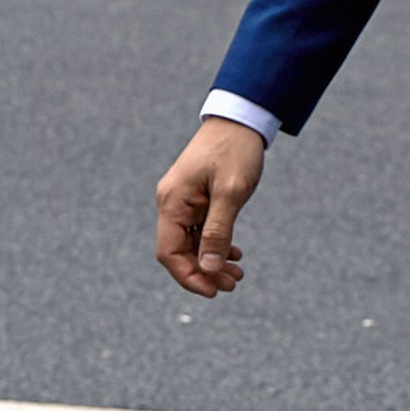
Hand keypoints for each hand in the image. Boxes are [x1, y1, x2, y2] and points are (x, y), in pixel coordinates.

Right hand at [156, 118, 265, 299]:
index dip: (188, 276)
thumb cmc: (234, 150)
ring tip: (237, 273)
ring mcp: (184, 201)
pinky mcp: (197, 199)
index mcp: (172, 203)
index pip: (169, 253)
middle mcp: (172, 204)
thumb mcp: (230, 192)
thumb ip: (218, 231)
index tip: (213, 290)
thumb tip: (208, 268)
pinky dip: (215, 245)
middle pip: (179, 252)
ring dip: (212, 261)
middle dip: (204, 272)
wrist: (240, 120)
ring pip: (191, 243)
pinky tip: (234, 254)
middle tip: (233, 283)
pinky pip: (200, 231)